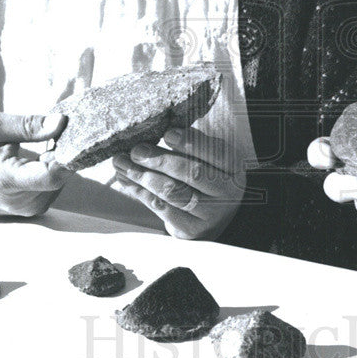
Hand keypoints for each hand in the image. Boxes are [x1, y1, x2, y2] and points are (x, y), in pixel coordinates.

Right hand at [0, 111, 70, 216]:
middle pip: (60, 177)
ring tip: (42, 148)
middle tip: (56, 134)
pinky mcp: (32, 210)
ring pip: (61, 182)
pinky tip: (39, 161)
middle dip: (64, 154)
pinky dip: (53, 172)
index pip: (52, 174)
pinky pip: (54, 188)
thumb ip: (29, 125)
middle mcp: (18, 201)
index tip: (72, 134)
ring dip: (58, 163)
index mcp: (5, 179)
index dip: (68, 154)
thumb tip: (61, 122)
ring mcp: (25, 209)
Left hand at [111, 126, 244, 240]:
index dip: (191, 143)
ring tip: (122, 164)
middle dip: (160, 160)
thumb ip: (196, 144)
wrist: (214, 216)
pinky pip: (162, 209)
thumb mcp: (211, 158)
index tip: (167, 133)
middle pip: (192, 174)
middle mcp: (226, 192)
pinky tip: (127, 180)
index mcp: (233, 168)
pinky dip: (141, 193)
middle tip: (137, 150)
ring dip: (143, 176)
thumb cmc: (208, 177)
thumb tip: (167, 129)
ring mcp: (210, 213)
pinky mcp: (191, 228)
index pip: (216, 153)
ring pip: (174, 193)